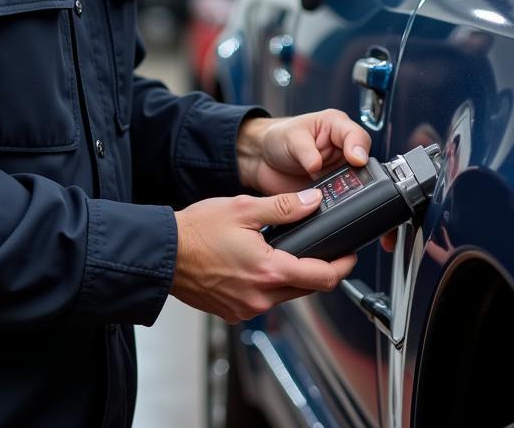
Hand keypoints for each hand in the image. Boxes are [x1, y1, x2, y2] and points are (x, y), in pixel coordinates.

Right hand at [171, 189, 356, 322]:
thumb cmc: (196, 231)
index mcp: (268, 271)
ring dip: (292, 278)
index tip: (350, 255)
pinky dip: (268, 285)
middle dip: (319, 271)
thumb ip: (283, 207)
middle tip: (324, 251)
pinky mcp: (233, 312)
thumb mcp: (243, 208)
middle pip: (307, 289)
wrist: (163, 254)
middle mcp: (261, 297)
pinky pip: (263, 301)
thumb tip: (312, 202)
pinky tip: (258, 265)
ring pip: (285, 296)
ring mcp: (246, 308)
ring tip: (286, 252)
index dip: (342, 266)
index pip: (322, 277)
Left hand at [237, 111, 370, 195]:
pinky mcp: (331, 191)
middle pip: (363, 163)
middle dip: (357, 174)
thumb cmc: (279, 138)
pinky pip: (340, 200)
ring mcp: (338, 172)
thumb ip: (305, 151)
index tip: (355, 160)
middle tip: (346, 181)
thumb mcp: (291, 137)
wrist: (262, 159)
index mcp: (336, 127)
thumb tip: (317, 165)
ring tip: (331, 192)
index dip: (359, 148)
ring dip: (346, 191)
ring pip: (355, 185)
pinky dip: (335, 204)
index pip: (357, 136)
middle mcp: (341, 150)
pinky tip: (325, 204)